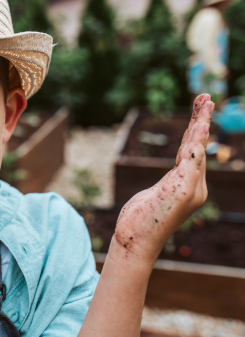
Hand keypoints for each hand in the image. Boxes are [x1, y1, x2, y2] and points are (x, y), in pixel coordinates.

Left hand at [112, 94, 213, 264]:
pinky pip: (192, 159)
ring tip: (204, 101)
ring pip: (197, 148)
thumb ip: (167, 185)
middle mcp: (196, 186)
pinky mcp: (183, 189)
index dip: (195, 130)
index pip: (192, 152)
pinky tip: (200, 124)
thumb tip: (166, 183)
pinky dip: (197, 140)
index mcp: (189, 186)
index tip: (198, 111)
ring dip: (200, 122)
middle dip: (201, 119)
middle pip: (198, 145)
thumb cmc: (140, 222)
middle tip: (205, 96)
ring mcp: (191, 188)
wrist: (135, 242)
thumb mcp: (155, 197)